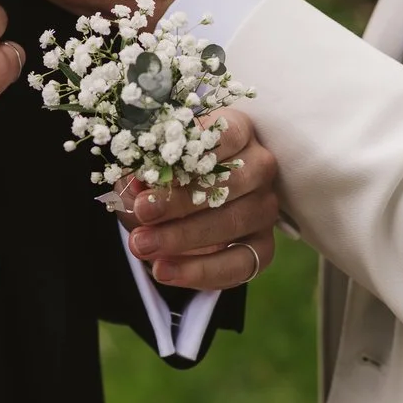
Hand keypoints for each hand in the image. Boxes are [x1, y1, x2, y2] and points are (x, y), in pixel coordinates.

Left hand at [123, 111, 280, 289]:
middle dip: (180, 202)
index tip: (150, 176)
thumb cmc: (163, 173)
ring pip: (234, 223)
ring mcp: (266, 207)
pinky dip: (200, 271)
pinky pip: (241, 263)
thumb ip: (143, 169)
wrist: (175, 205)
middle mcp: (260, 166)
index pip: (223, 137)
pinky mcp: (263, 244)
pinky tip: (165, 271)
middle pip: (230, 182)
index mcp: (238, 131)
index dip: (186, 158)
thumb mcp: (148, 164)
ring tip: (142, 245)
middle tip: (141, 213)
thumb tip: (137, 185)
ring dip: (183, 238)